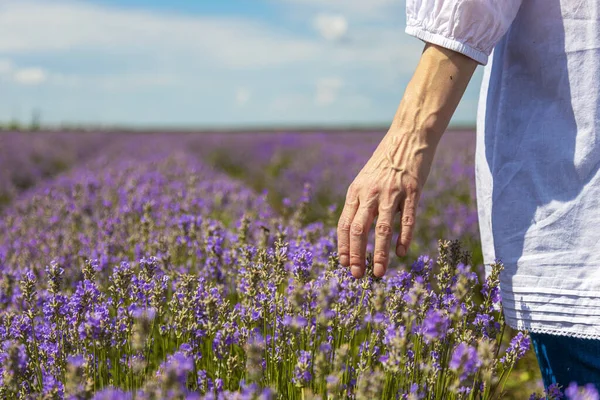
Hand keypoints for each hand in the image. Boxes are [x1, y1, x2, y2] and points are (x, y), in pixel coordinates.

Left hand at [337, 130, 436, 277]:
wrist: (408, 136)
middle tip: (357, 275)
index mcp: (356, 191)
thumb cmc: (386, 161)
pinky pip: (406, 219)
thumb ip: (361, 202)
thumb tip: (355, 231)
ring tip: (379, 273)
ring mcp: (391, 192)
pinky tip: (400, 253)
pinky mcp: (412, 190)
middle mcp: (370, 192)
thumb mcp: (366, 179)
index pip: (344, 224)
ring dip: (379, 254)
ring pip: (381, 229)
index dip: (343, 246)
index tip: (343, 264)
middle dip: (356, 256)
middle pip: (359, 230)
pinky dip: (403, 238)